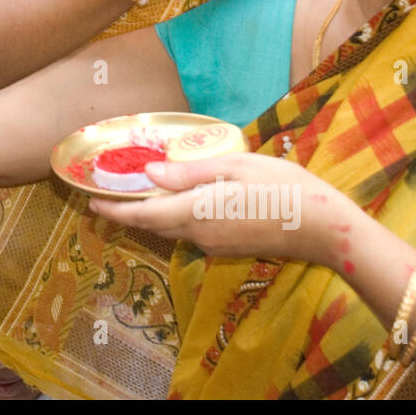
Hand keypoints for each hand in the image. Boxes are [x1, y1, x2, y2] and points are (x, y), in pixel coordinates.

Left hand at [88, 152, 358, 265]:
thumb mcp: (236, 168)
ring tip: (138, 195)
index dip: (115, 210)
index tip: (90, 203)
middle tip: (109, 194)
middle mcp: (200, 234)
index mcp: (197, 213)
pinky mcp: (230, 247)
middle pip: (154, 225)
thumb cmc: (283, 188)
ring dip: (152, 216)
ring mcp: (215, 244)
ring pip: (173, 229)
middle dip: (129, 212)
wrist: (325, 229)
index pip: (144, 215)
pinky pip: (192, 232)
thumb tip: (150, 175)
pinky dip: (175, 218)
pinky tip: (179, 201)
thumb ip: (190, 174)